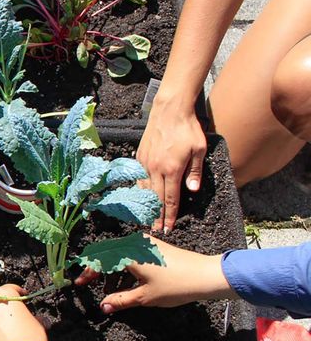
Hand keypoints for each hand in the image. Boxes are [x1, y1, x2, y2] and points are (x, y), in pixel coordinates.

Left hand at [0, 284, 48, 340]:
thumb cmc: (31, 338)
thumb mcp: (35, 321)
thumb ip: (26, 313)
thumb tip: (25, 316)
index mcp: (1, 296)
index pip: (10, 289)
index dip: (18, 292)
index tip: (24, 296)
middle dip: (4, 306)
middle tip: (14, 313)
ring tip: (6, 327)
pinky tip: (1, 337)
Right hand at [74, 236, 234, 312]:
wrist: (206, 276)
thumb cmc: (175, 285)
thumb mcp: (144, 297)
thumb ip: (120, 300)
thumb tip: (103, 306)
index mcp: (128, 252)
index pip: (99, 260)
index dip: (87, 273)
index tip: (79, 285)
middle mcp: (135, 243)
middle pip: (107, 254)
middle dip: (97, 271)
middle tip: (91, 286)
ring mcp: (146, 243)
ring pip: (120, 255)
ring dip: (112, 272)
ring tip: (112, 291)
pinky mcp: (155, 247)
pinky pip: (132, 255)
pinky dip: (125, 269)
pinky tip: (128, 284)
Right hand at [136, 92, 206, 232]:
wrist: (169, 111)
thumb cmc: (188, 129)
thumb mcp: (199, 150)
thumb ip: (195, 172)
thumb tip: (192, 191)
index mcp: (172, 170)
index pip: (171, 199)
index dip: (170, 216)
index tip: (168, 229)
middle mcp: (156, 169)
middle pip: (157, 198)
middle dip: (157, 215)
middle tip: (156, 229)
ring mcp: (146, 163)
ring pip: (146, 189)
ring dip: (148, 203)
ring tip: (148, 216)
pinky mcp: (140, 156)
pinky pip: (141, 177)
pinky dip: (142, 188)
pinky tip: (144, 194)